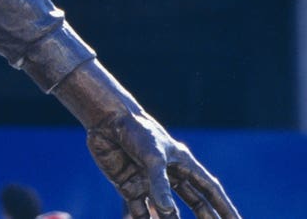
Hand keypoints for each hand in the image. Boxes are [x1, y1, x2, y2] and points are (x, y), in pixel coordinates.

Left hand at [87, 110, 239, 218]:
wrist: (105, 121)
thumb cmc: (136, 132)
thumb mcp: (152, 156)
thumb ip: (160, 184)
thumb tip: (167, 211)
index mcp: (183, 163)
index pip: (210, 190)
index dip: (224, 207)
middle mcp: (169, 174)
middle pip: (194, 202)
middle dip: (205, 218)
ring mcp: (149, 181)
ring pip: (165, 211)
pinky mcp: (128, 185)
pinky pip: (138, 210)